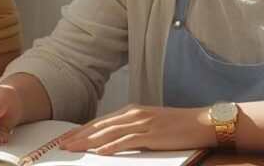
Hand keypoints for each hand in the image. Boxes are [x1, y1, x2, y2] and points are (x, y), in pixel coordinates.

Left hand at [58, 104, 212, 154]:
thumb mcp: (149, 124)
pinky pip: (129, 140)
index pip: (100, 121)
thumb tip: (109, 141)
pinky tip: (101, 152)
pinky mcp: (153, 134)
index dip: (81, 130)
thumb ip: (130, 130)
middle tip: (62, 145)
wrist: (202, 122)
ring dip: (90, 141)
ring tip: (74, 148)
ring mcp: (143, 123)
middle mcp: (134, 114)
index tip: (66, 138)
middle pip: (100, 126)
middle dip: (79, 136)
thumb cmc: (176, 126)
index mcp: (131, 111)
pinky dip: (113, 146)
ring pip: (110, 133)